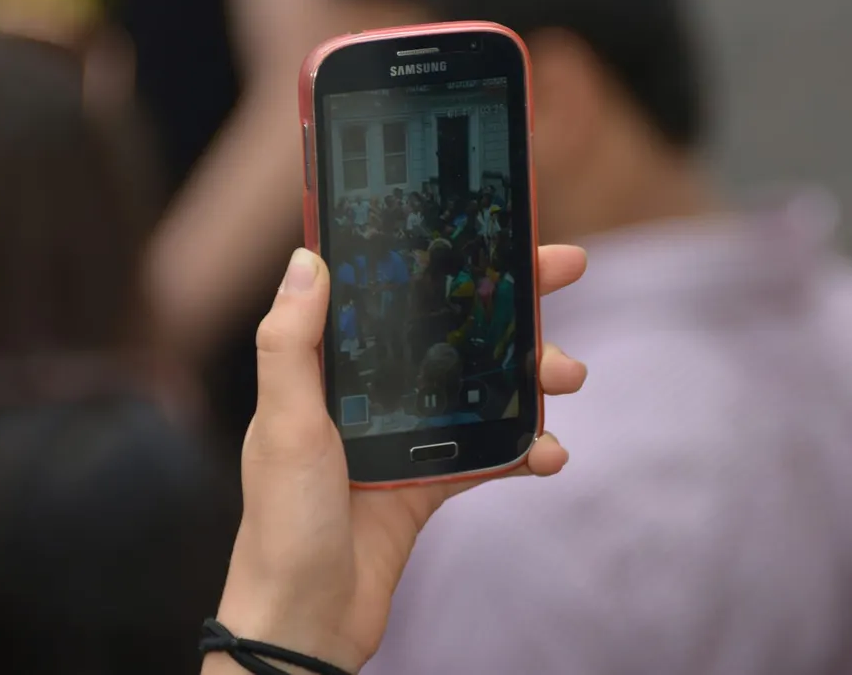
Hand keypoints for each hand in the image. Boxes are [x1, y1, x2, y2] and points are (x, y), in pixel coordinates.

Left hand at [208, 246, 587, 673]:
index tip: (491, 226)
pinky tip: (550, 453)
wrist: (305, 625)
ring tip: (568, 376)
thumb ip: (291, 344)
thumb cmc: (282, 526)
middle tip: (566, 271)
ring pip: (483, 384)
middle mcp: (373, 393)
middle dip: (511, 300)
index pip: (395, 291)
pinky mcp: (431, 482)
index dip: (443, 254)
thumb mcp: (283, 427)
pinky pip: (490, 453)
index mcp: (333, 367)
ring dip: (531, 375)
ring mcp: (407, 436)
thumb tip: (307, 259)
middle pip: (453, 327)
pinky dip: (525, 449)